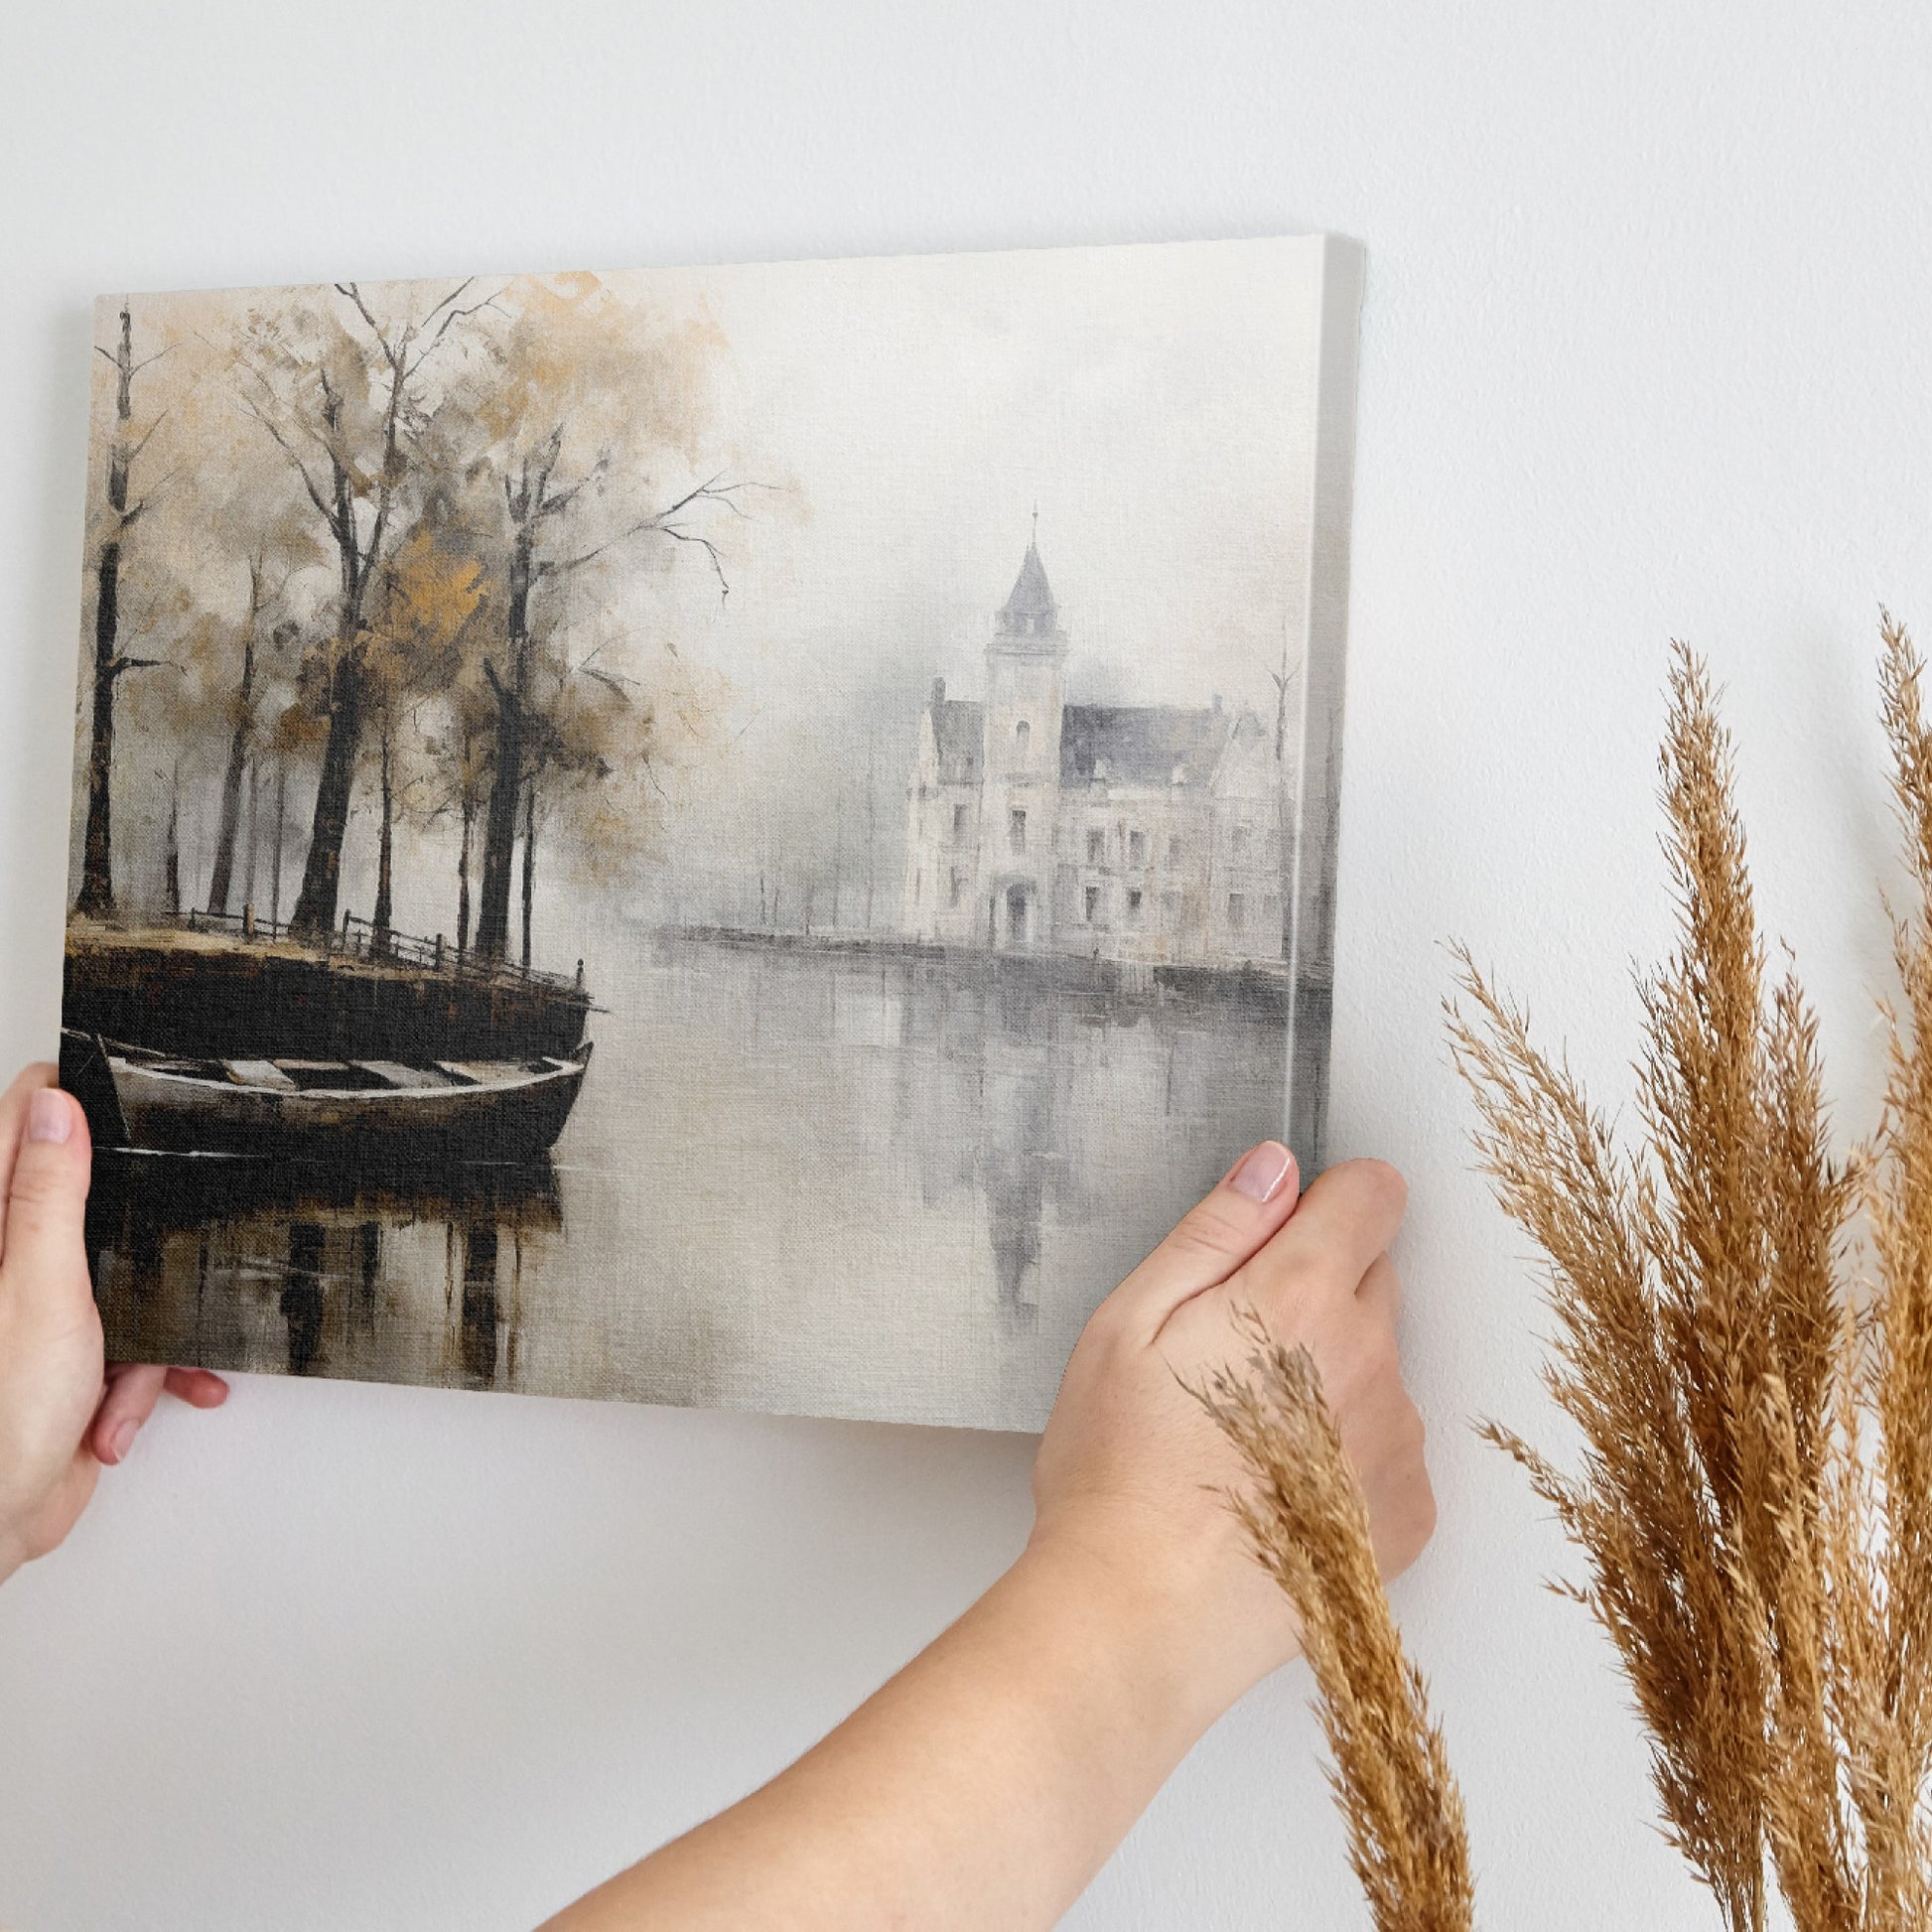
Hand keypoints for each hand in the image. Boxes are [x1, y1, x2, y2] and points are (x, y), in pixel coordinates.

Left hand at [0, 1063, 227, 1583]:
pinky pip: (131, 1339)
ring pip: (122, 1274)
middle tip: (146, 1248)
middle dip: (135, 1231)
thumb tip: (56, 1108)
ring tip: (129, 1368)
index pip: (22, 1123)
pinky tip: (127, 1407)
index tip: (125, 1104)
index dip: (72, 1104)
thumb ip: (48, 1196)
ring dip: (147, 1326)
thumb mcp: (39, 1290)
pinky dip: (143, 1374)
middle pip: (85, 1197)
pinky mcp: (69, 1355)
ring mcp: (39, 1310)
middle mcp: (10, 1262)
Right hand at [546, 1143, 1435, 1931]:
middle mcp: (1370, 1360)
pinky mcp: (1406, 1514)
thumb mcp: (1128, 1323)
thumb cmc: (1120, 1474)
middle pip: (1375, 1278)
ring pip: (1380, 1364)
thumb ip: (1213, 1233)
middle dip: (1318, 1290)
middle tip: (1231, 1349)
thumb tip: (1274, 1170)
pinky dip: (1349, 1453)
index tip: (1284, 1233)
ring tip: (1245, 1433)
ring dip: (1333, 1374)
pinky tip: (1277, 1486)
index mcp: (1300, 1297)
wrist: (1143, 1618)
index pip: (1373, 1194)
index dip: (1328, 1200)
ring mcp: (1397, 1441)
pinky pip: (1390, 1447)